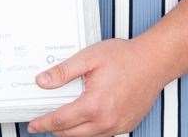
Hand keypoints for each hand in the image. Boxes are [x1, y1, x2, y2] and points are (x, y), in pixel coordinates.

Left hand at [27, 38, 171, 136]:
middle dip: (55, 130)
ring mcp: (118, 126)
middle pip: (71, 135)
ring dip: (72, 131)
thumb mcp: (88, 57)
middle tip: (44, 122)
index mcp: (94, 105)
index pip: (60, 121)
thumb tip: (43, 81)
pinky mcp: (126, 125)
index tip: (33, 125)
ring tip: (63, 118)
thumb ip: (63, 71)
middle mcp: (106, 121)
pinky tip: (85, 117)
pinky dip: (90, 130)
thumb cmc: (126, 58)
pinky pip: (102, 135)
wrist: (154, 61)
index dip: (43, 123)